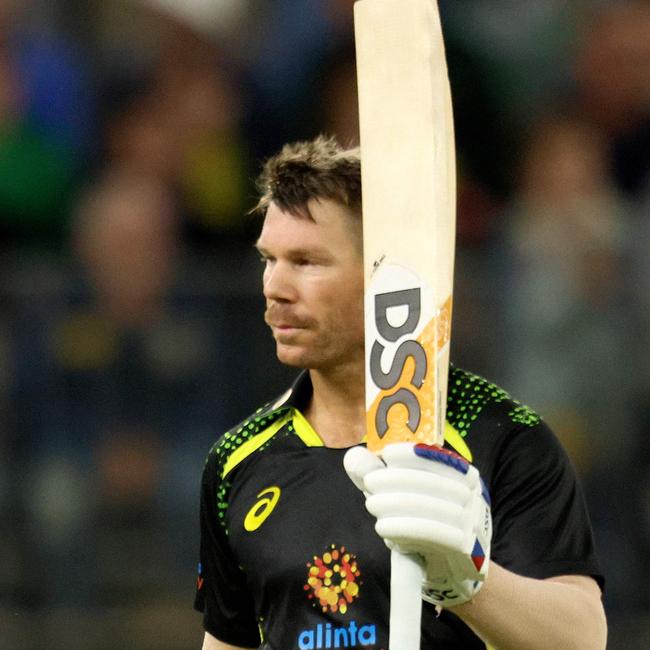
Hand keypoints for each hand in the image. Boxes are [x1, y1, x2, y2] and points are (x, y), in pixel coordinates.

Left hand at [344, 442, 491, 606]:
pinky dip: (403, 527)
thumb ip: (380, 475)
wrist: (455, 572)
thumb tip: (353, 457)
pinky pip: (433, 533)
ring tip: (372, 504)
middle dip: (394, 479)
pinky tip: (382, 526)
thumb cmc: (425, 525)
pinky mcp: (467, 548)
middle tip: (369, 483)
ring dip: (394, 503)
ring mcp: (473, 521)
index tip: (385, 454)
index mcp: (463, 474)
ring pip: (429, 507)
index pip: (437, 457)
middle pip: (430, 481)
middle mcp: (473, 494)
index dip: (410, 453)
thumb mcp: (404, 497)